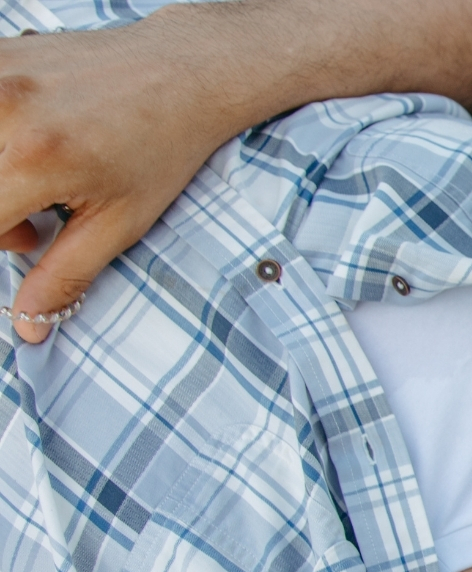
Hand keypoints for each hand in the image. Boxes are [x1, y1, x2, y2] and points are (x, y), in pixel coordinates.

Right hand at [0, 14, 237, 342]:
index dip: (2, 242)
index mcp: (32, 158)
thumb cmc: (161, 148)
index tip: (27, 242)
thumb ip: (64, 276)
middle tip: (35, 221)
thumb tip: (28, 327)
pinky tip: (28, 143)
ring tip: (35, 182)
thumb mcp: (120, 223)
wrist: (182, 73)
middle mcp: (2, 108)